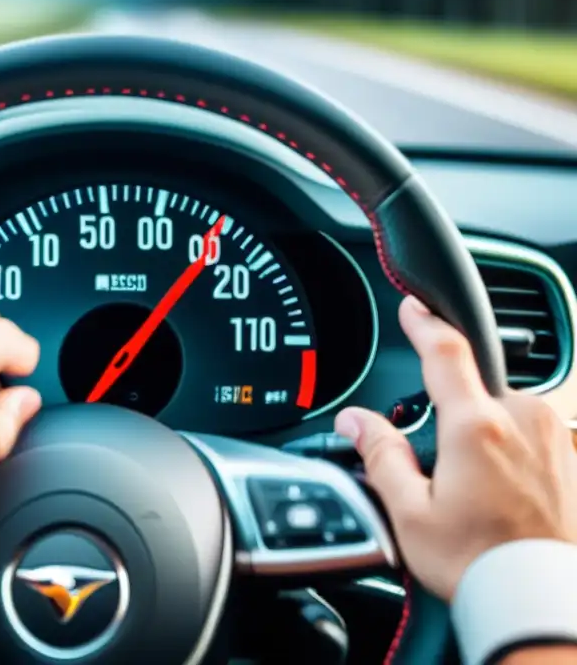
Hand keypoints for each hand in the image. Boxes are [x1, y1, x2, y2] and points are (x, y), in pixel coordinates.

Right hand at [335, 296, 576, 599]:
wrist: (544, 603)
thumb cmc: (479, 564)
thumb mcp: (409, 512)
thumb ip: (380, 453)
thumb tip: (355, 420)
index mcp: (476, 426)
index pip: (446, 352)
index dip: (425, 323)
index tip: (414, 307)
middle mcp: (525, 421)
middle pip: (477, 393)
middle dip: (457, 418)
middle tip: (444, 473)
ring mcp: (558, 440)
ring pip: (510, 419)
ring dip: (490, 440)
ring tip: (482, 500)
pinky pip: (539, 443)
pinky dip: (520, 462)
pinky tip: (510, 506)